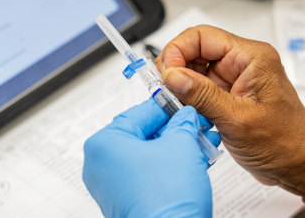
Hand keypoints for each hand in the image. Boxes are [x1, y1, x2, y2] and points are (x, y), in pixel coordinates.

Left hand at [82, 97, 220, 217]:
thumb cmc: (165, 199)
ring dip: (178, 147)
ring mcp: (113, 185)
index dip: (169, 106)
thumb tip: (186, 115)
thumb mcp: (181, 146)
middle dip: (177, 129)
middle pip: (145, 134)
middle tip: (197, 123)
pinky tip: (195, 159)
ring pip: (150, 155)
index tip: (185, 102)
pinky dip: (171, 165)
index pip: (140, 112)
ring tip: (202, 141)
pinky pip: (150, 173)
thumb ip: (183, 123)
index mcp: (105, 144)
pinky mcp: (127, 200)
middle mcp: (102, 165)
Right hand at [156, 25, 304, 203]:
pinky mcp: (229, 98)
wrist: (300, 166)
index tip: (166, 76)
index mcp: (251, 58)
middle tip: (167, 94)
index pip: (202, 37)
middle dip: (177, 71)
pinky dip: (190, 102)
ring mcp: (235, 82)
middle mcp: (242, 64)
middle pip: (195, 52)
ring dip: (182, 89)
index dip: (178, 51)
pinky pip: (201, 92)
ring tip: (177, 107)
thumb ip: (202, 95)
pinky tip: (188, 115)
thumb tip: (172, 76)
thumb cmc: (285, 143)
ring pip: (195, 73)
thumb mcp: (238, 119)